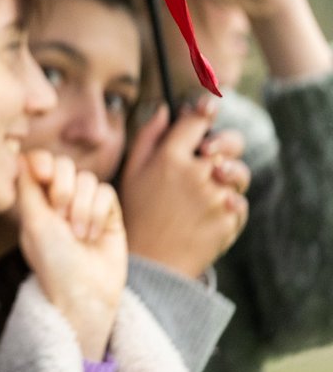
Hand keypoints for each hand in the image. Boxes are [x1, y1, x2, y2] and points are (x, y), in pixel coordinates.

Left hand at [17, 150, 125, 360]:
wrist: (85, 292)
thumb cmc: (52, 261)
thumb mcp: (33, 221)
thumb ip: (28, 186)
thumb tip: (18, 154)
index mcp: (34, 201)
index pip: (38, 162)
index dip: (43, 162)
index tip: (44, 175)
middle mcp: (59, 201)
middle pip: (64, 165)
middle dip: (63, 188)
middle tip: (60, 216)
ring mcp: (85, 206)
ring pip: (88, 179)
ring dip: (81, 206)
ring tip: (77, 234)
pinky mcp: (109, 214)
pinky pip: (106, 192)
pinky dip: (99, 212)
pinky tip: (94, 234)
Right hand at [119, 101, 248, 278]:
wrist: (151, 263)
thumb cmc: (137, 214)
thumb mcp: (131, 172)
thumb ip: (148, 137)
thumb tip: (165, 110)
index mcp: (170, 157)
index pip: (198, 120)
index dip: (206, 109)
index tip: (208, 108)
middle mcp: (196, 173)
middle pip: (230, 142)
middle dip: (224, 145)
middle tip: (212, 156)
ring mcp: (216, 196)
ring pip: (239, 173)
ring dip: (229, 177)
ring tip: (209, 190)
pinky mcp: (229, 219)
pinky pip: (239, 203)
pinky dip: (228, 206)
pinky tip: (206, 215)